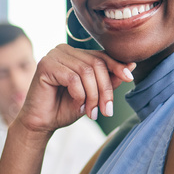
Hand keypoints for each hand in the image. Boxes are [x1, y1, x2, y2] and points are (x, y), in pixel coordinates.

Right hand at [16, 45, 134, 134]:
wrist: (42, 123)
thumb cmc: (65, 108)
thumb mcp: (93, 95)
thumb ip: (109, 80)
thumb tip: (131, 66)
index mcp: (75, 54)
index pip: (101, 56)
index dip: (117, 66)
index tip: (129, 78)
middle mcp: (64, 50)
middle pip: (96, 64)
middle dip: (105, 89)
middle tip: (106, 111)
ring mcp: (53, 55)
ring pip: (86, 72)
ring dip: (93, 96)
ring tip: (91, 112)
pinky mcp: (45, 65)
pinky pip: (72, 78)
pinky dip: (79, 95)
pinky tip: (77, 105)